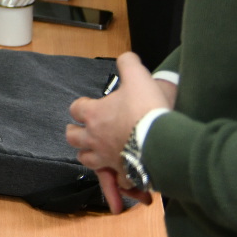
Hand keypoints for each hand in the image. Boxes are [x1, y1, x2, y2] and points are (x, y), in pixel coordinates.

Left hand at [66, 52, 171, 211]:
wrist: (164, 140)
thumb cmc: (147, 108)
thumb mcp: (138, 77)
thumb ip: (128, 64)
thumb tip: (126, 58)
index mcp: (94, 114)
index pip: (75, 109)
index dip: (81, 107)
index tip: (89, 105)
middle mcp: (95, 138)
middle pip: (73, 138)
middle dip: (76, 134)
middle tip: (84, 131)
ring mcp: (106, 157)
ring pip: (86, 159)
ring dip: (89, 155)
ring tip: (97, 151)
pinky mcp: (122, 173)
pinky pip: (114, 178)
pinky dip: (116, 178)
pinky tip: (122, 174)